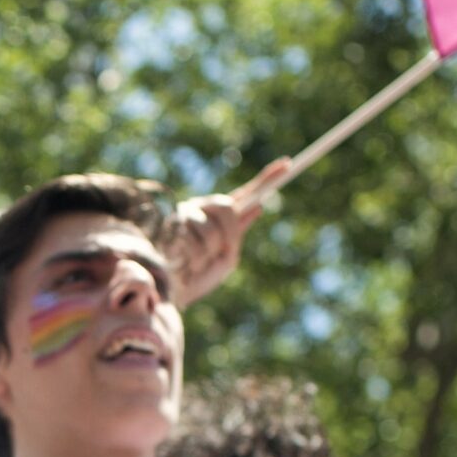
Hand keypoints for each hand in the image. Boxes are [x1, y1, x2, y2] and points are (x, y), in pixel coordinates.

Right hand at [162, 158, 292, 304]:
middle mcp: (202, 208)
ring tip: (196, 263)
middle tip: (221, 250)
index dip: (266, 179)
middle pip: (228, 206)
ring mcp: (185, 215)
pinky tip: (185, 264)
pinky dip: (195, 258)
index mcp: (218, 216)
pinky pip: (193, 240)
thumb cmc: (197, 277)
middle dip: (229, 233)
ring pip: (211, 228)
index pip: (245, 193)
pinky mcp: (170, 225)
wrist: (168, 291)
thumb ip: (237, 235)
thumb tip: (258, 206)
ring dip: (208, 252)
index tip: (287, 164)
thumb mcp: (225, 259)